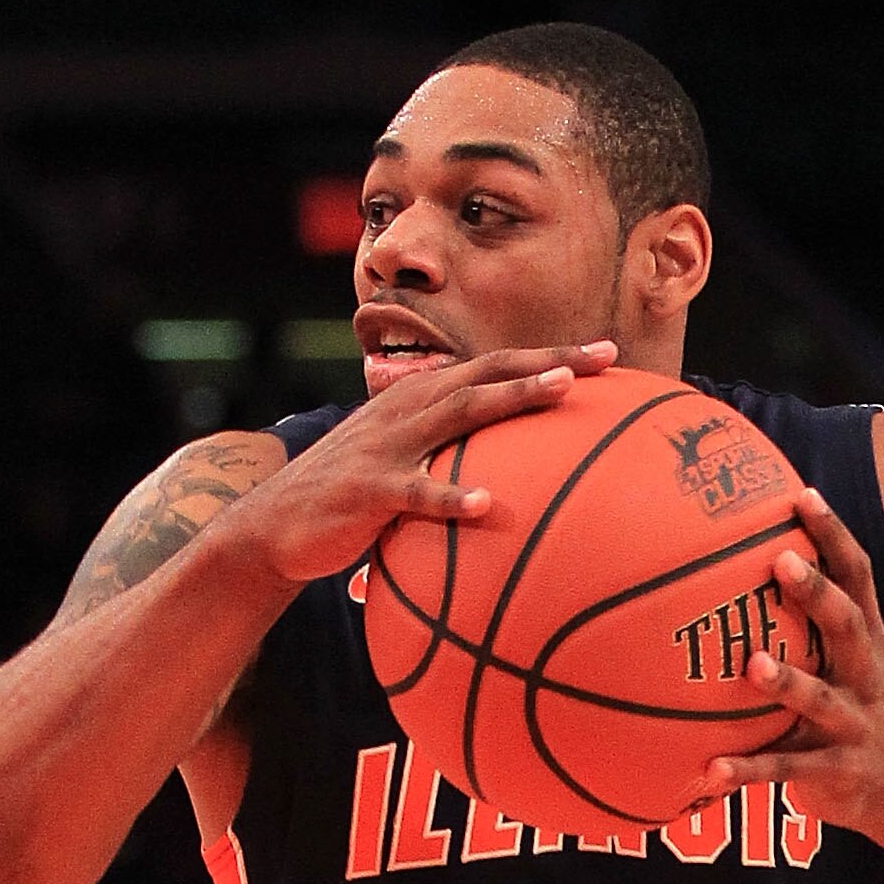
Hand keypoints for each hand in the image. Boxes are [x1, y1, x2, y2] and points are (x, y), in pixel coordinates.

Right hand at [236, 343, 617, 585]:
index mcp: (422, 403)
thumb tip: (519, 494)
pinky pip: (416, 494)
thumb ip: (453, 468)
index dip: (548, 358)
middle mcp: (408, 410)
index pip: (494, 370)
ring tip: (560, 391)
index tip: (607, 356)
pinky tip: (486, 504)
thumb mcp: (407, 473)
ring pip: (459, 412)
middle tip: (605, 358)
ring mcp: (388, 446)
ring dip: (511, 398)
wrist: (275, 526)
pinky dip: (450, 498)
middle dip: (547, 360)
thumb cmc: (355, 505)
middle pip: (487, 374)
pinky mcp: (368, 490)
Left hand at [698, 488, 883, 827]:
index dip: (834, 536)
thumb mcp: (850, 659)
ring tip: (754, 665)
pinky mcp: (835, 772)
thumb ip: (816, 617)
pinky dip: (750, 771)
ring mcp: (852, 725)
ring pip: (819, 700)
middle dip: (818, 594)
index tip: (803, 495)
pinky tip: (711, 768)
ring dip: (788, 682)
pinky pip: (788, 770)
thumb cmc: (856, 707)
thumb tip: (757, 555)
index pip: (857, 577)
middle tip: (782, 562)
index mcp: (866, 642)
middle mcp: (864, 677)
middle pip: (847, 626)